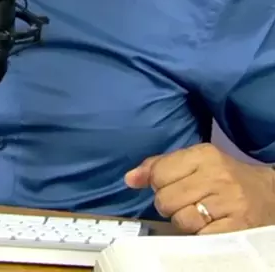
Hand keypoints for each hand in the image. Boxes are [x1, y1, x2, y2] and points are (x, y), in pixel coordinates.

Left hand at [124, 143, 274, 233]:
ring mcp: (228, 202)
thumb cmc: (227, 178)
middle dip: (169, 205)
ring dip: (184, 222)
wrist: (270, 196)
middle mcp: (216, 175)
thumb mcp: (197, 162)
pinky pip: (199, 237)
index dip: (158, 184)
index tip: (169, 186)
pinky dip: (198, 236)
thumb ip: (161, 166)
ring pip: (181, 219)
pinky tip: (208, 227)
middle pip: (166, 198)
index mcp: (204, 154)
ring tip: (198, 215)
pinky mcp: (236, 227)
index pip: (159, 172)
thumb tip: (129, 179)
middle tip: (185, 203)